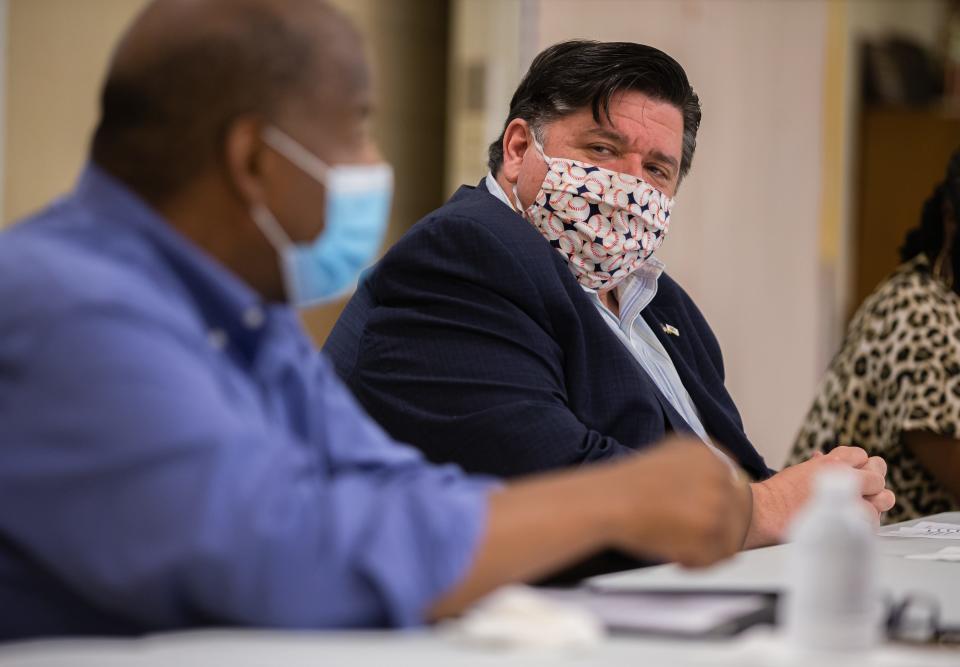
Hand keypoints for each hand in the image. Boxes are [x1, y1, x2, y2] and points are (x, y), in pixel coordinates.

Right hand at [603, 437, 751, 567]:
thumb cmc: (627, 486)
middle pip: (737, 514)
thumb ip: (699, 468)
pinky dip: (698, 562)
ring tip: (679, 548)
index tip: (707, 521)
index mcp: (708, 454)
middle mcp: (718, 474)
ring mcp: (716, 501)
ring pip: (730, 538)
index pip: (734, 488)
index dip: (720, 510)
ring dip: (707, 549)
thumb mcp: (668, 456)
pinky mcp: (710, 529)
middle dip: (716, 531)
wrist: (608, 501)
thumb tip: (720, 490)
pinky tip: (676, 556)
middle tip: (694, 539)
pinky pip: (717, 557)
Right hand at [747, 446, 894, 546]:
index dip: (859, 464)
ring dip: (877, 502)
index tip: (856, 472)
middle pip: (878, 473)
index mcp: (831, 462)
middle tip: (868, 490)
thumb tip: (821, 457)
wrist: (767, 513)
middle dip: (874, 481)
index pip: (861, 455)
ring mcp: (851, 499)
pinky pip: (874, 520)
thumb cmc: (776, 495)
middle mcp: (844, 476)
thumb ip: (817, 465)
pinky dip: (868, 523)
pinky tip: (857, 523)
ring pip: (884, 497)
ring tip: (866, 507)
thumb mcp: (798, 471)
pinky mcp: (851, 520)